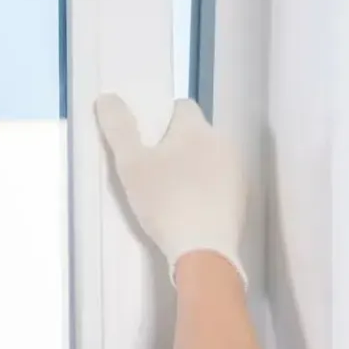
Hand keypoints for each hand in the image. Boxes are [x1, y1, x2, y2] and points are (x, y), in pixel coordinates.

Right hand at [95, 95, 247, 285]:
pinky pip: (219, 182)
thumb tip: (107, 96)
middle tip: (152, 169)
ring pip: (208, 158)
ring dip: (192, 166)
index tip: (145, 142)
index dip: (161, 119)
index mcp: (197, 128)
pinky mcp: (241, 198)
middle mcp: (222, 143)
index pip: (181, 106)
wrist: (204, 252)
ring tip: (169, 192)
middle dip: (176, 144)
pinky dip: (205, 189)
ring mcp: (236, 171)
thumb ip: (118, 128)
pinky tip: (189, 210)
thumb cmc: (165, 202)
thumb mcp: (131, 164)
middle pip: (195, 133)